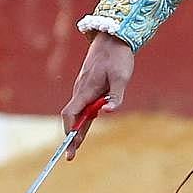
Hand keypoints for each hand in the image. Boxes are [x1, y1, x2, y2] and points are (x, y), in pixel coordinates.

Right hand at [60, 32, 134, 159]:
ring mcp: (83, 87)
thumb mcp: (122, 78)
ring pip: (77, 111)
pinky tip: (87, 123)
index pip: (71, 114)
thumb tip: (107, 112)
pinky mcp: (88, 84)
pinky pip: (83, 104)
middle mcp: (81, 90)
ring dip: (77, 127)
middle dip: (71, 136)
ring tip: (77, 143)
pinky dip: (83, 116)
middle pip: (72, 117)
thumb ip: (116, 96)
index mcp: (86, 90)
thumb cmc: (118, 57)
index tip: (70, 145)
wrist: (112, 37)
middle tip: (70, 155)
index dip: (70, 131)